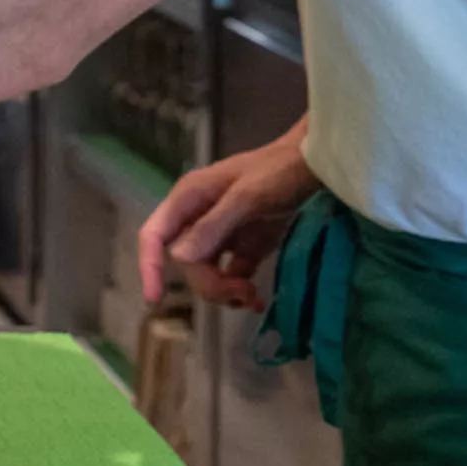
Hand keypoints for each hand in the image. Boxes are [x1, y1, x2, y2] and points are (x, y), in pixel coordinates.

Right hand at [138, 128, 318, 307]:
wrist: (317, 164)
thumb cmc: (279, 170)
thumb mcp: (247, 196)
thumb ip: (213, 226)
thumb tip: (178, 257)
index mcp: (189, 199)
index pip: (155, 236)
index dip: (150, 266)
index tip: (154, 299)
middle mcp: (198, 217)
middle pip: (186, 263)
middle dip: (209, 283)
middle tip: (243, 292)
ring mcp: (222, 233)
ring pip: (207, 273)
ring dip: (225, 291)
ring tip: (253, 297)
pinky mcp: (245, 246)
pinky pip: (231, 276)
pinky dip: (240, 291)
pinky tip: (258, 301)